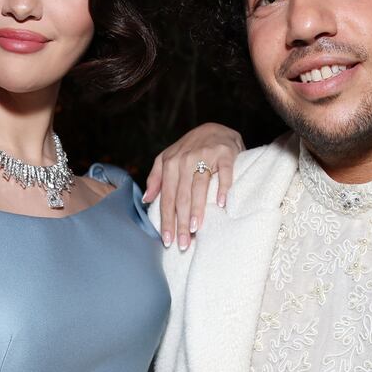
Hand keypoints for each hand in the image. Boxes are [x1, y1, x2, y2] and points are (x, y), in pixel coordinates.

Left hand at [144, 123, 243, 249]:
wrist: (216, 128)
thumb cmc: (190, 148)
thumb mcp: (168, 158)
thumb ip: (156, 177)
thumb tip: (147, 199)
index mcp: (170, 163)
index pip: (167, 197)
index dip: (166, 219)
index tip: (167, 239)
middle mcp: (186, 159)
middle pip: (181, 196)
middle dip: (180, 222)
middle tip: (182, 243)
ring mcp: (206, 155)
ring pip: (199, 186)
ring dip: (197, 209)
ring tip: (194, 228)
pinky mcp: (225, 154)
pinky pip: (224, 173)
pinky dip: (222, 188)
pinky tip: (220, 203)